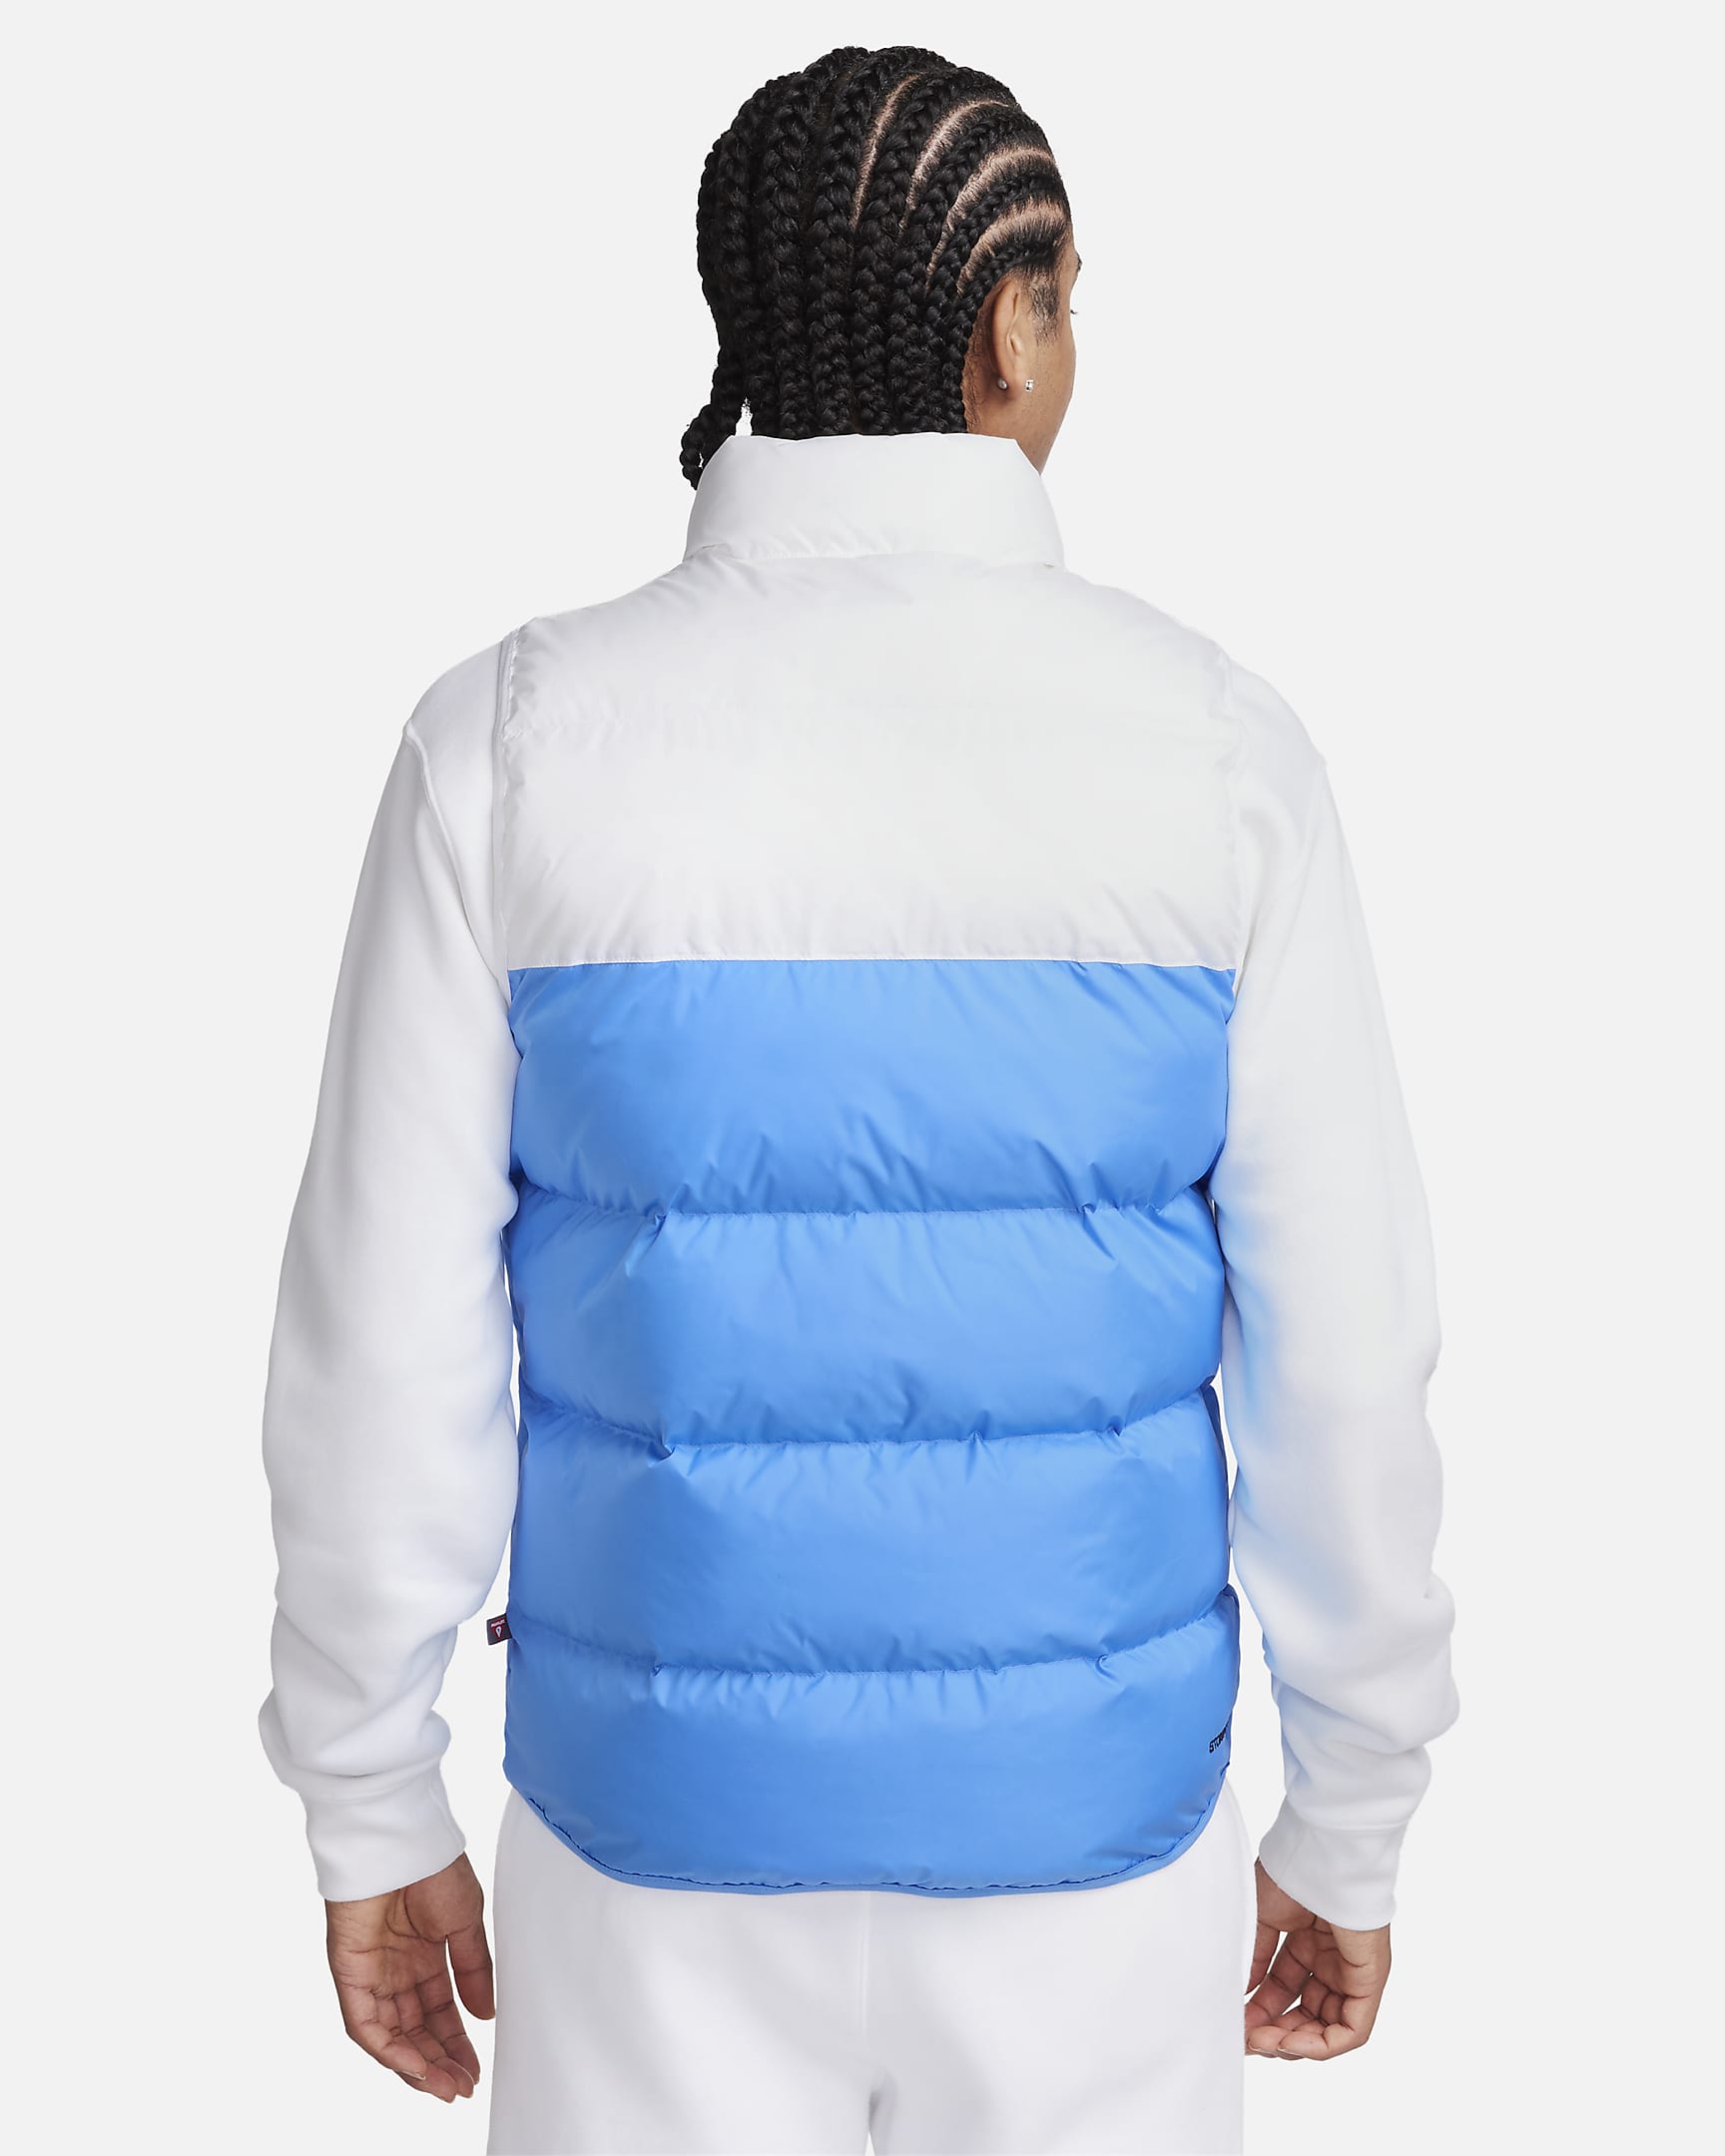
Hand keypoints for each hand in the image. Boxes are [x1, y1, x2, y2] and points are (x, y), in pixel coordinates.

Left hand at [325, 1853, 494, 2101]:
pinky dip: (388, 2049)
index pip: (438, 2012)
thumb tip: (485, 2013)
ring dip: (415, 2064)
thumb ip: (473, 1969)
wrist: (402, 1840)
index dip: (455, 2042)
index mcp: (424, 1955)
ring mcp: (372, 1974)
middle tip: (462, 2087)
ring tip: (443, 2086)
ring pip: (390, 2035)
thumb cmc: (434, 1867)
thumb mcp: (466, 1922)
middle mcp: (396, 1970)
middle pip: (415, 2030)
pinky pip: (364, 2024)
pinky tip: (415, 2066)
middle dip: (439, 2062)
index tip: (475, 2068)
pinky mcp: (350, 1974)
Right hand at [1244, 1862, 1389, 2059]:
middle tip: (1248, 2041)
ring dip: (1295, 2043)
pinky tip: (1291, 2043)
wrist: (1319, 1855)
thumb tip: (1242, 1998)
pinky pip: (1352, 2029)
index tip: (1235, 2025)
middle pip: (1306, 2014)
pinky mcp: (1369, 1980)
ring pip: (1328, 2028)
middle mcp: (1331, 1961)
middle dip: (1275, 2032)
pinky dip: (1322, 2045)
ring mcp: (1351, 1972)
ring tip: (1264, 2042)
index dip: (1260, 2011)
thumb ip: (1256, 1961)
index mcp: (1306, 1942)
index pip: (1284, 1990)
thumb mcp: (1263, 1921)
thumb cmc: (1290, 1874)